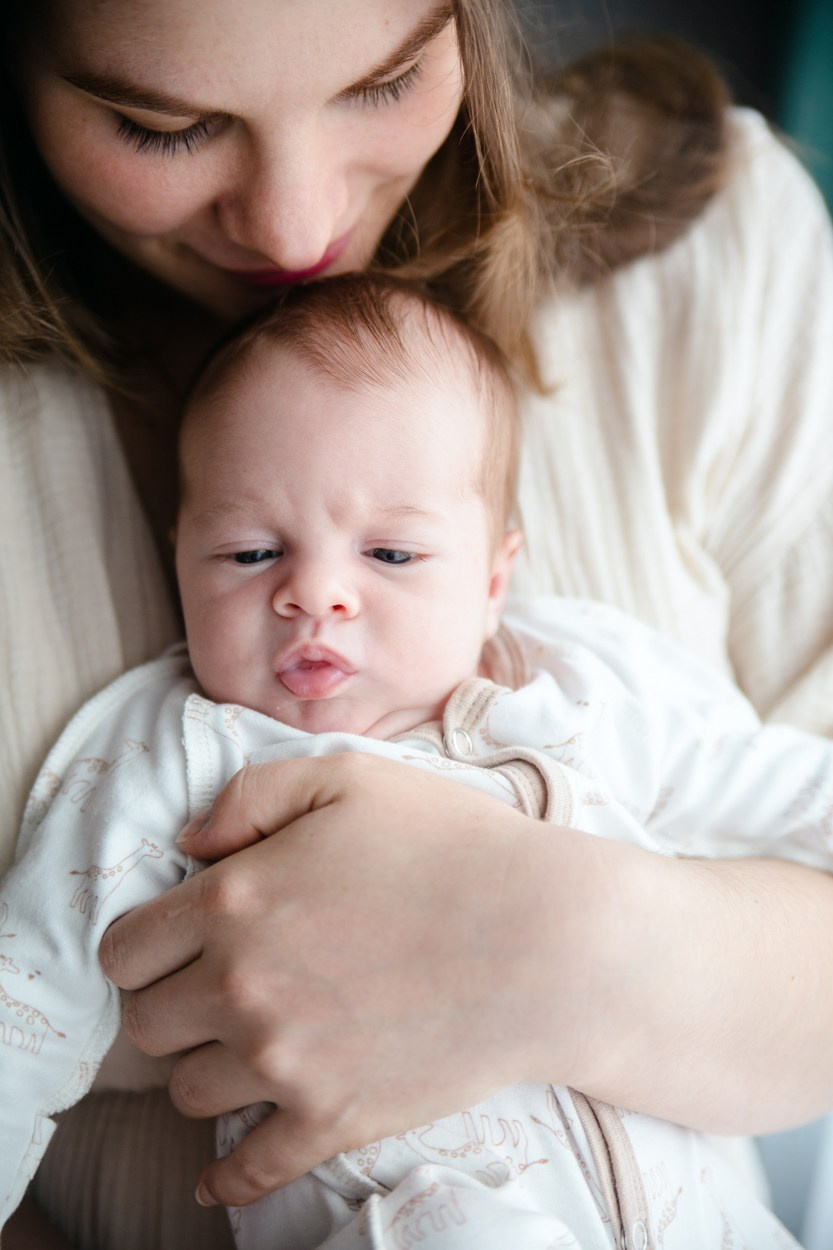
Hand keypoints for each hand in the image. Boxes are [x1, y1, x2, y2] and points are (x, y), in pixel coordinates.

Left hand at [99, 754, 590, 1206]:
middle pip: (145, 1026)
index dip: (141, 942)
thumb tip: (188, 844)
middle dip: (167, 1001)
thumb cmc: (452, 845)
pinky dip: (227, 1173)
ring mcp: (285, 1065)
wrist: (548, 940)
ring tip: (244, 1040)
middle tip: (207, 984)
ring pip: (187, 1091)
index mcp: (233, 903)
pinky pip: (250, 1168)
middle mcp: (241, 990)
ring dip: (204, 1066)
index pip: (123, 949)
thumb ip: (249, 795)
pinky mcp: (334, 1120)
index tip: (172, 940)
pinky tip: (220, 1170)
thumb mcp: (348, 778)